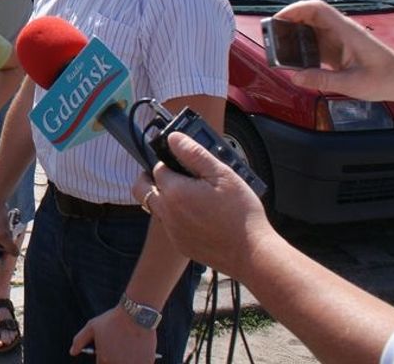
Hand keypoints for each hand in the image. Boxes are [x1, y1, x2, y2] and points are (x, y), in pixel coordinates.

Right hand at [0, 200, 18, 260]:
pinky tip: (9, 227)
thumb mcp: (4, 236)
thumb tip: (15, 255)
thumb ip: (10, 248)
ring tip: (10, 232)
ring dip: (7, 239)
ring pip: (0, 242)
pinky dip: (7, 233)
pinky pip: (2, 234)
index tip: (8, 255)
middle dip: (5, 248)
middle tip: (11, 242)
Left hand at [70, 306, 156, 361]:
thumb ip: (79, 340)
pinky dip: (139, 360)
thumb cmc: (113, 320)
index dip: (103, 359)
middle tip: (119, 348)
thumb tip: (72, 352)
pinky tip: (139, 349)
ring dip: (127, 360)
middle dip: (114, 359)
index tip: (107, 352)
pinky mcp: (147, 363)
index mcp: (104, 359)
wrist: (137, 314)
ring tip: (128, 347)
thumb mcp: (92, 326)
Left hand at [131, 134, 273, 277]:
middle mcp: (167, 213)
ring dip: (163, 197)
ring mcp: (172, 231)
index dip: (169, 162)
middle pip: (141, 189)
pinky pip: (168, 225)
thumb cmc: (241, 214)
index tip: (183, 162)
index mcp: (175, 192)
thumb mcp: (222, 175)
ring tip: (189, 193)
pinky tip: (198, 214)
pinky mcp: (180, 245)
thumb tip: (173, 138)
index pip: (157, 168)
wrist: (252, 254)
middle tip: (170, 174)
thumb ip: (194, 154)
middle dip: (150, 178)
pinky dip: (175, 216)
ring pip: (154, 208)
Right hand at [273, 0, 393, 103]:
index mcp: (346, 32)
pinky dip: (301, 46)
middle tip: (272, 34)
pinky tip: (293, 58)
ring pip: (310, 28)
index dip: (296, 9)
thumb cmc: (385, 79)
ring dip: (294, 33)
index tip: (278, 19)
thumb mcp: (353, 84)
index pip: (318, 9)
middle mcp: (341, 31)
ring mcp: (339, 40)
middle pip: (310, 15)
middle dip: (289, 20)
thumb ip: (323, 80)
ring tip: (278, 46)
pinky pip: (315, 42)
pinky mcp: (337, 50)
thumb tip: (295, 76)